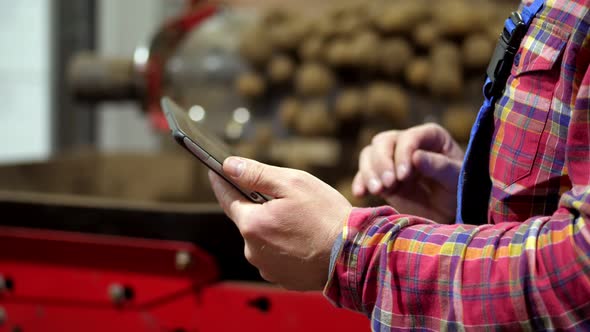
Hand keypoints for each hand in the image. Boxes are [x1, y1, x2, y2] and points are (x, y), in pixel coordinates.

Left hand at [208, 157, 351, 290]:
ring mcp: (267, 268)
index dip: (221, 183)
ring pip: (263, 239)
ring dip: (275, 228)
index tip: (215, 171)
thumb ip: (257, 174)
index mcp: (252, 224)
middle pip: (249, 220)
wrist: (354, 255)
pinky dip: (285, 246)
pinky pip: (276, 256)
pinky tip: (305, 240)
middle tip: (288, 200)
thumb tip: (229, 166)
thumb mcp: (293, 184)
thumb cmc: (326, 216)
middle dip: (262, 208)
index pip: (227, 199)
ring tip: (302, 223)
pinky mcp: (282, 279)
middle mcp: (253, 250)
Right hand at [352, 123, 463, 222]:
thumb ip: (439, 167)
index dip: (402, 154)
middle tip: (387, 185)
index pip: (409, 138)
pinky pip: (363, 174)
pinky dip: (360, 182)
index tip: (403, 176)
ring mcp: (391, 159)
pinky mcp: (380, 177)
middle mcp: (407, 143)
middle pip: (383, 142)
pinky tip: (360, 194)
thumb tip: (416, 157)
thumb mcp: (455, 180)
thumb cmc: (460, 192)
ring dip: (369, 172)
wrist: (450, 214)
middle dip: (381, 162)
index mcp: (429, 136)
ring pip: (369, 155)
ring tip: (378, 191)